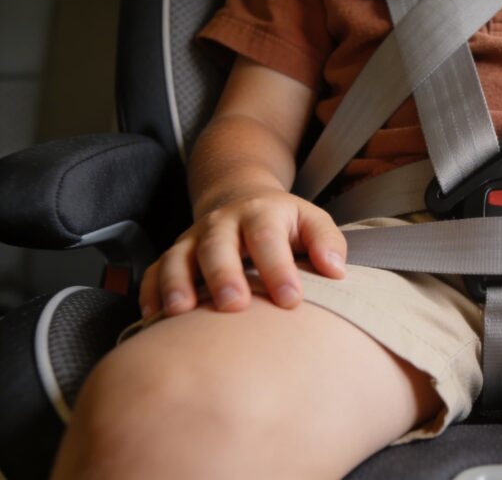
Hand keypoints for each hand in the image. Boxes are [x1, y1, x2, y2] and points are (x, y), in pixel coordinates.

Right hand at [139, 189, 347, 317]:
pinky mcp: (174, 255)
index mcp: (261, 213)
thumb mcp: (312, 221)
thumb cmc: (284, 223)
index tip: (290, 299)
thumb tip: (336, 270)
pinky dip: (150, 293)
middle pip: (217, 246)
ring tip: (181, 312)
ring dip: (177, 284)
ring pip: (178, 258)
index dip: (278, 268)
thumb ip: (327, 241)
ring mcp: (193, 239)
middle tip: (233, 305)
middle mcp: (222, 223)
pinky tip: (153, 317)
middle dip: (223, 275)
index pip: (267, 238)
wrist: (241, 199)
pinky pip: (154, 272)